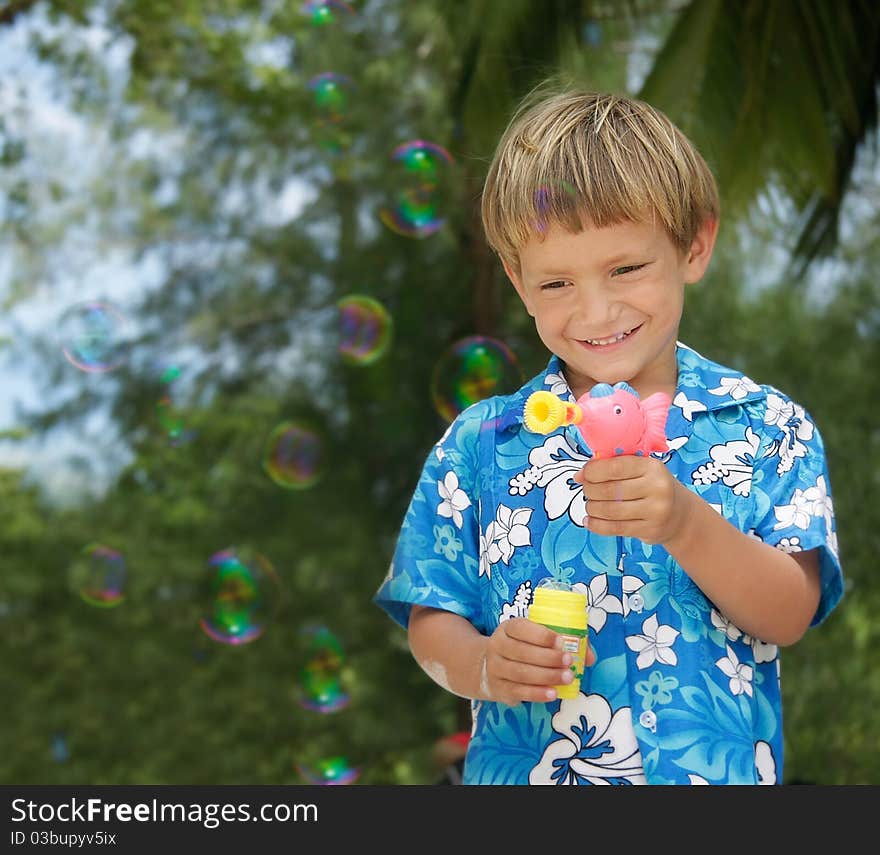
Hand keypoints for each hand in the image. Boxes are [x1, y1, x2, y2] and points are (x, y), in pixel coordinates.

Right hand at [482, 617, 595, 705]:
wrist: (490, 666)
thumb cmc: (522, 648)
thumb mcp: (535, 638)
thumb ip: (563, 642)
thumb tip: (589, 657)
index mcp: (508, 628)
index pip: (521, 628)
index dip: (542, 635)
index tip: (561, 642)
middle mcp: (497, 646)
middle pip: (522, 652)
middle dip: (548, 658)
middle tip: (568, 662)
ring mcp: (495, 668)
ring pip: (520, 673)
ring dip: (546, 676)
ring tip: (567, 678)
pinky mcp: (498, 688)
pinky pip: (518, 692)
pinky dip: (537, 693)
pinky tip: (553, 693)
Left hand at [573, 455, 691, 544]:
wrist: (680, 514)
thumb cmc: (651, 486)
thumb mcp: (640, 469)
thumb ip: (612, 466)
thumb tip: (579, 476)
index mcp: (652, 466)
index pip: (615, 467)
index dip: (592, 471)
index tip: (583, 476)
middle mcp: (657, 487)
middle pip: (610, 490)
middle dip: (590, 490)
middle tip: (587, 491)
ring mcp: (655, 510)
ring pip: (610, 510)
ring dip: (592, 508)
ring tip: (590, 506)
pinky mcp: (650, 530)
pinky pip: (615, 528)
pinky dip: (596, 525)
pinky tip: (589, 521)